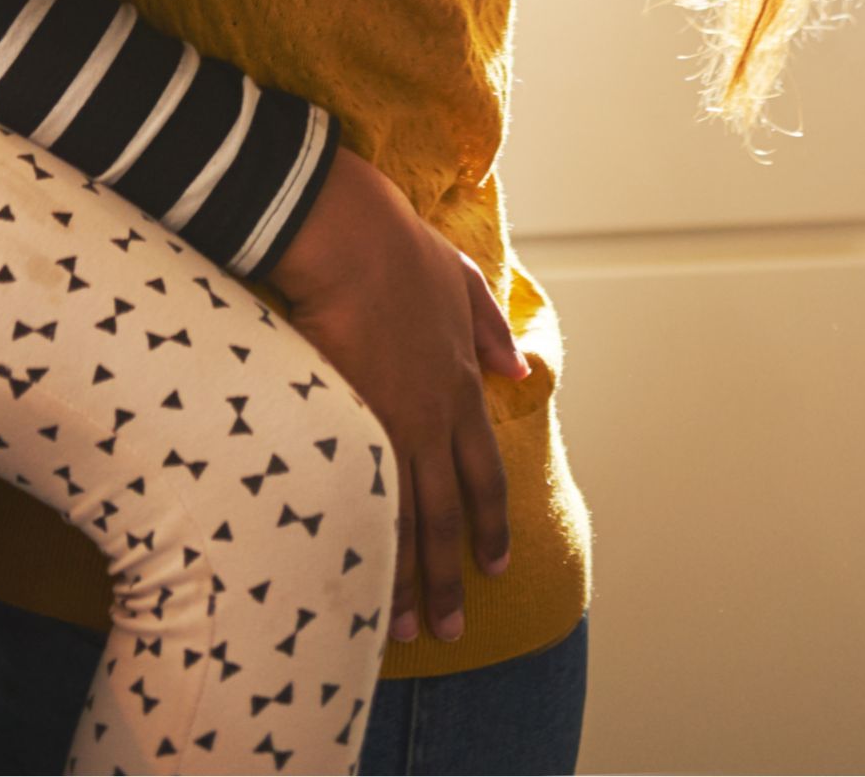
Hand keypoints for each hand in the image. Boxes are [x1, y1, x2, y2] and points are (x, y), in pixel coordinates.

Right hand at [270, 145, 528, 646]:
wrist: (349, 236)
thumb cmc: (400, 248)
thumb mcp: (463, 280)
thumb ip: (489, 327)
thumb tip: (517, 367)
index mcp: (461, 384)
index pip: (484, 474)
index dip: (490, 524)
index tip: (494, 567)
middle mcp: (433, 415)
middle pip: (447, 514)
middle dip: (451, 575)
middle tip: (451, 628)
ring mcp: (389, 422)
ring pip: (404, 519)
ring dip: (407, 578)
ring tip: (406, 628)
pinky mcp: (346, 420)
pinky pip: (358, 497)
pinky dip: (362, 542)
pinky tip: (355, 577)